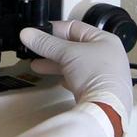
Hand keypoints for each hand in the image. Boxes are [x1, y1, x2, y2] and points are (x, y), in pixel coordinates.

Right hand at [19, 20, 132, 136]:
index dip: (54, 29)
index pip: (75, 28)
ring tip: (38, 65)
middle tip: (36, 48)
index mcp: (105, 40)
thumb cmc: (99, 76)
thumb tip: (29, 34)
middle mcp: (107, 56)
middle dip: (52, 49)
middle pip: (73, 46)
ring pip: (74, 64)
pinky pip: (78, 79)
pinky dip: (65, 78)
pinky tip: (58, 80)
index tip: (38, 32)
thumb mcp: (68, 53)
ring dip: (55, 63)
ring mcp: (103, 74)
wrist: (106, 108)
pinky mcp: (98, 90)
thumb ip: (46, 43)